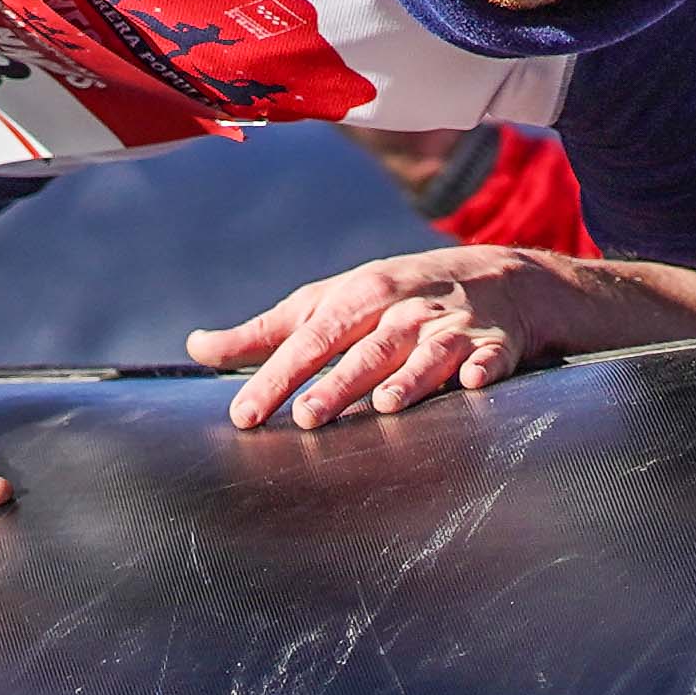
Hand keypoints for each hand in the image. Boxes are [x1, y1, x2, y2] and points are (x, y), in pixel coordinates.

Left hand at [192, 245, 564, 431]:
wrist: (498, 277)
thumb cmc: (394, 297)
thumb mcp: (331, 303)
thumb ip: (267, 332)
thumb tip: (197, 348)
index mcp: (359, 297)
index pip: (310, 339)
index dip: (277, 375)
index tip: (245, 414)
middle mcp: (403, 310)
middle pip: (365, 349)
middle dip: (338, 382)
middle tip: (307, 417)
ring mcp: (452, 327)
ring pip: (425, 355)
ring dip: (407, 379)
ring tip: (384, 406)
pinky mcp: (495, 345)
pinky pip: (490, 357)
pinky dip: (482, 369)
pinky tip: (473, 383)